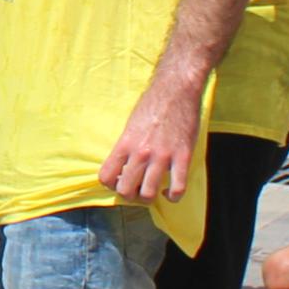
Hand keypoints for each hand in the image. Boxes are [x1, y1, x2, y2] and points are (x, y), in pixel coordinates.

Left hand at [97, 66, 203, 205]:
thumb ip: (126, 146)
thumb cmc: (152, 104)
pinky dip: (173, 196)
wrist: (176, 90)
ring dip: (149, 198)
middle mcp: (141, 152)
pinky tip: (170, 192)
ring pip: (148, 193)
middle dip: (129, 195)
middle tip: (136, 189)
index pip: (106, 176)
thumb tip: (122, 166)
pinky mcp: (183, 156)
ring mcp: (162, 156)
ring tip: (152, 191)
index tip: (118, 182)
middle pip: (125, 190)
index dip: (110, 185)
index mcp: (125, 143)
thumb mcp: (130, 124)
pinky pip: (178, 187)